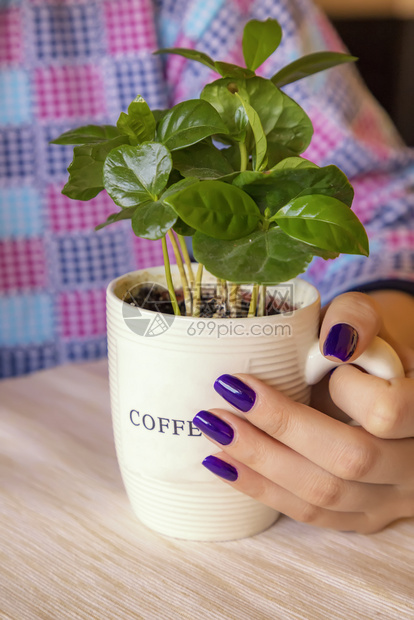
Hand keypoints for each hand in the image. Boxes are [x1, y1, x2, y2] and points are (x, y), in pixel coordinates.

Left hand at [193, 292, 413, 532]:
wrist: (376, 385)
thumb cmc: (365, 348)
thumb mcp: (366, 319)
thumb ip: (356, 318)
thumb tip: (333, 345)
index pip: (387, 412)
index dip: (345, 390)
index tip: (313, 361)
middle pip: (349, 459)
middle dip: (279, 428)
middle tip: (225, 396)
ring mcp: (390, 498)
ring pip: (325, 494)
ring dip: (259, 461)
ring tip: (213, 428)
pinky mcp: (361, 516)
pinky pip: (311, 514)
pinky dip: (261, 488)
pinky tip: (222, 463)